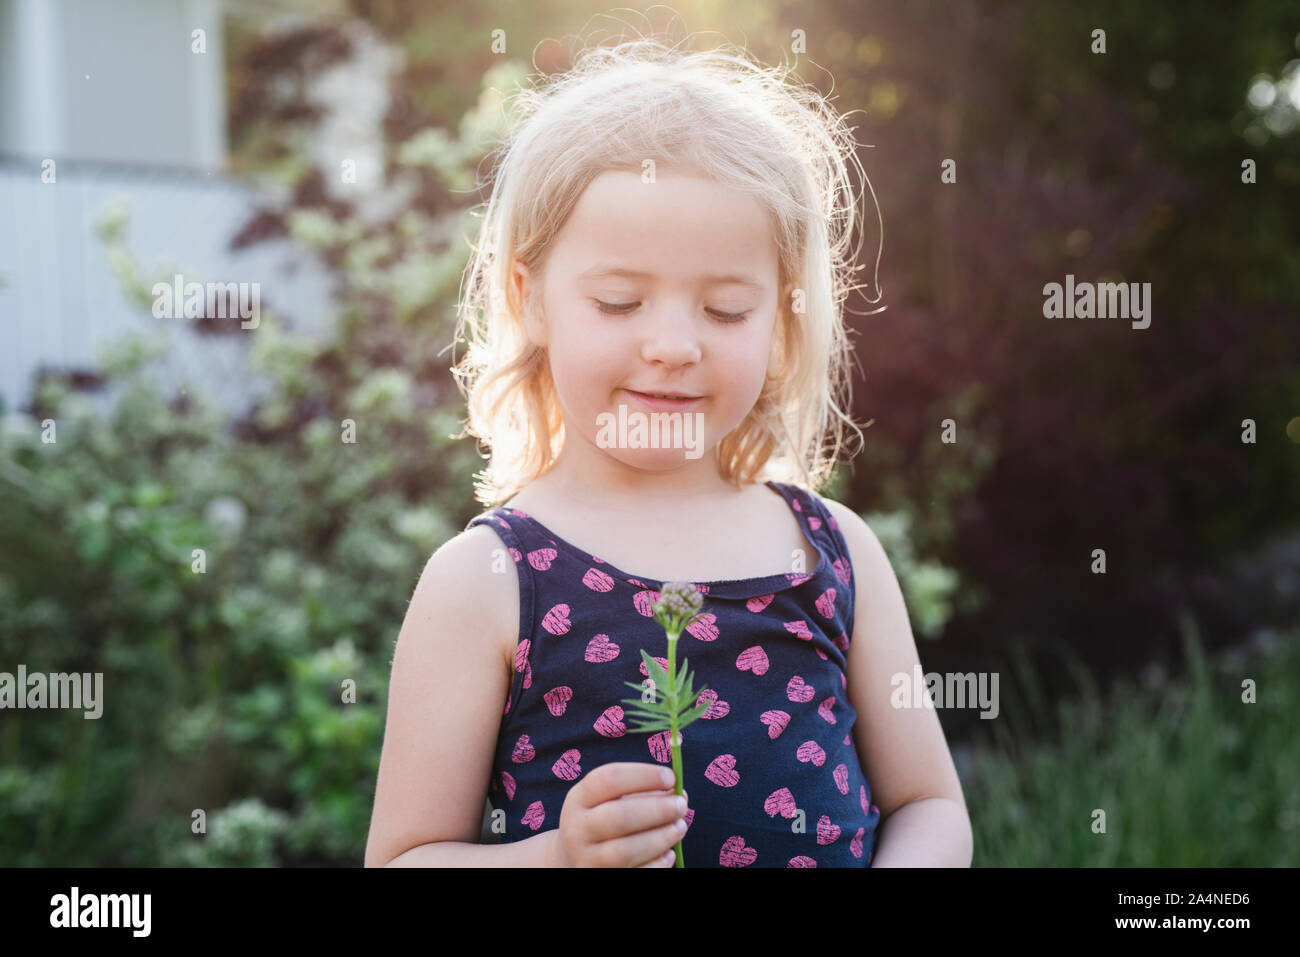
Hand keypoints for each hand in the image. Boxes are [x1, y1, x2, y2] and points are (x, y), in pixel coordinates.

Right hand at [551, 763, 688, 866]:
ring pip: (626, 851)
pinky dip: (657, 864)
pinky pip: (634, 874)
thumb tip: (680, 794)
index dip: (643, 776)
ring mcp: (586, 860)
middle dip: (658, 809)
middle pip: (618, 816)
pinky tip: (668, 854)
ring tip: (680, 827)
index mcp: (579, 799)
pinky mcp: (600, 878)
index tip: (671, 777)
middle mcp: (577, 829)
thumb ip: (645, 793)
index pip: (609, 779)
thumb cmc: (603, 821)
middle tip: (681, 805)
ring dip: (661, 838)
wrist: (575, 858)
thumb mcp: (612, 800)